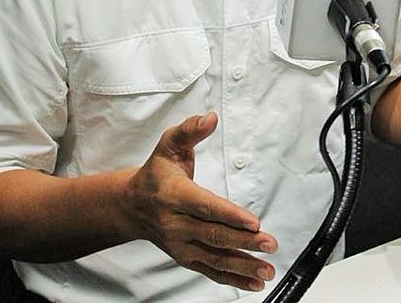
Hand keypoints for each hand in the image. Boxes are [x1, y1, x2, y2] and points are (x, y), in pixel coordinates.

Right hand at [124, 112, 277, 291]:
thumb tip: (210, 117)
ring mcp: (180, 244)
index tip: (253, 221)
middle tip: (270, 244)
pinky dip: (232, 279)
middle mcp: (175, 223)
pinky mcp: (185, 257)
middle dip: (244, 242)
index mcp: (174, 195)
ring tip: (268, 270)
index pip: (205, 207)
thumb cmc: (156, 173)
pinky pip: (210, 270)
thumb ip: (190, 130)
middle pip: (214, 235)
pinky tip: (254, 283)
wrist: (130, 206)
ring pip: (214, 258)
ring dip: (243, 266)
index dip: (229, 215)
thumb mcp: (169, 145)